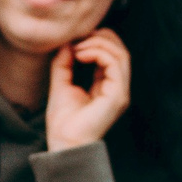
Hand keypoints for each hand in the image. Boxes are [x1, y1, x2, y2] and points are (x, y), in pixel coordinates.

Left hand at [45, 29, 130, 151]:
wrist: (64, 144)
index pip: (112, 54)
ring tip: (77, 48)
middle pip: (121, 50)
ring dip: (98, 44)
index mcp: (107, 85)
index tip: (74, 40)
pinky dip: (98, 52)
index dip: (96, 40)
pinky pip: (115, 63)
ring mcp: (120, 92)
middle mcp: (118, 88)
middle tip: (78, 39)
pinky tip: (80, 55)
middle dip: (100, 37)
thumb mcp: (61, 84)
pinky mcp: (118, 95)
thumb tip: (68, 42)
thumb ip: (64, 63)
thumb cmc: (63, 122)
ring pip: (121, 54)